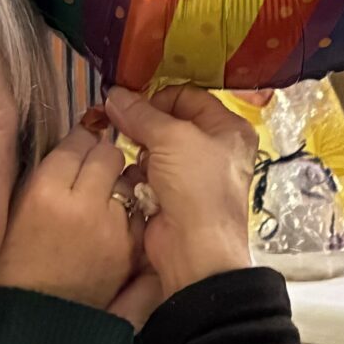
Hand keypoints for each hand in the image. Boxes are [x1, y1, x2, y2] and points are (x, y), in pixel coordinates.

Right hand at [0, 120, 141, 309]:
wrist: (37, 323)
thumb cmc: (13, 266)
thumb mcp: (15, 212)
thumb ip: (43, 175)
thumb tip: (73, 147)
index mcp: (44, 191)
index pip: (75, 143)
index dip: (80, 140)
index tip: (81, 143)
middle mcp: (81, 203)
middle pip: (107, 154)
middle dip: (103, 155)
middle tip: (93, 168)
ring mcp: (110, 227)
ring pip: (127, 179)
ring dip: (120, 182)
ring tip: (103, 198)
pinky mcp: (129, 249)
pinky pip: (136, 211)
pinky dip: (131, 211)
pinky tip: (114, 223)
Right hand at [105, 84, 253, 305]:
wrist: (193, 249)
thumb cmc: (197, 188)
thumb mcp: (171, 139)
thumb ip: (141, 114)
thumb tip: (114, 94)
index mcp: (229, 128)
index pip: (188, 96)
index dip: (159, 97)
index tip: (131, 104)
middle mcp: (215, 149)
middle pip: (169, 122)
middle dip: (145, 126)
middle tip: (123, 127)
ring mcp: (192, 174)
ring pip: (154, 149)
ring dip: (142, 154)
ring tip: (139, 162)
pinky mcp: (172, 196)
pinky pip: (147, 174)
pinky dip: (139, 176)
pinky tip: (138, 183)